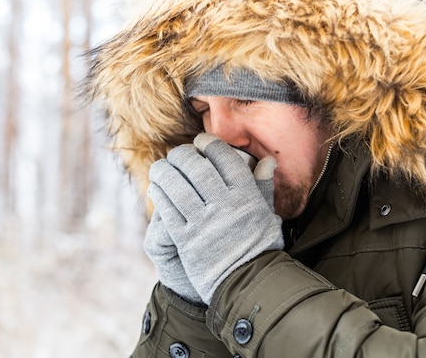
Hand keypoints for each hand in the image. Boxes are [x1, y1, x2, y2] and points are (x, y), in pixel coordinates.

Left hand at [147, 133, 283, 303]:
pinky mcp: (186, 239)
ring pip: (177, 186)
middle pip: (197, 167)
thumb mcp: (267, 215)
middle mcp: (225, 205)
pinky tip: (157, 188)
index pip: (225, 158)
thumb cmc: (259, 247)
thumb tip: (268, 161)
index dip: (209, 145)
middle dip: (183, 155)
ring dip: (164, 172)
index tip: (200, 141)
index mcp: (246, 196)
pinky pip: (168, 210)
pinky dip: (159, 195)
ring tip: (160, 167)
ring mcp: (204, 222)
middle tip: (177, 154)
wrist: (247, 284)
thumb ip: (263, 187)